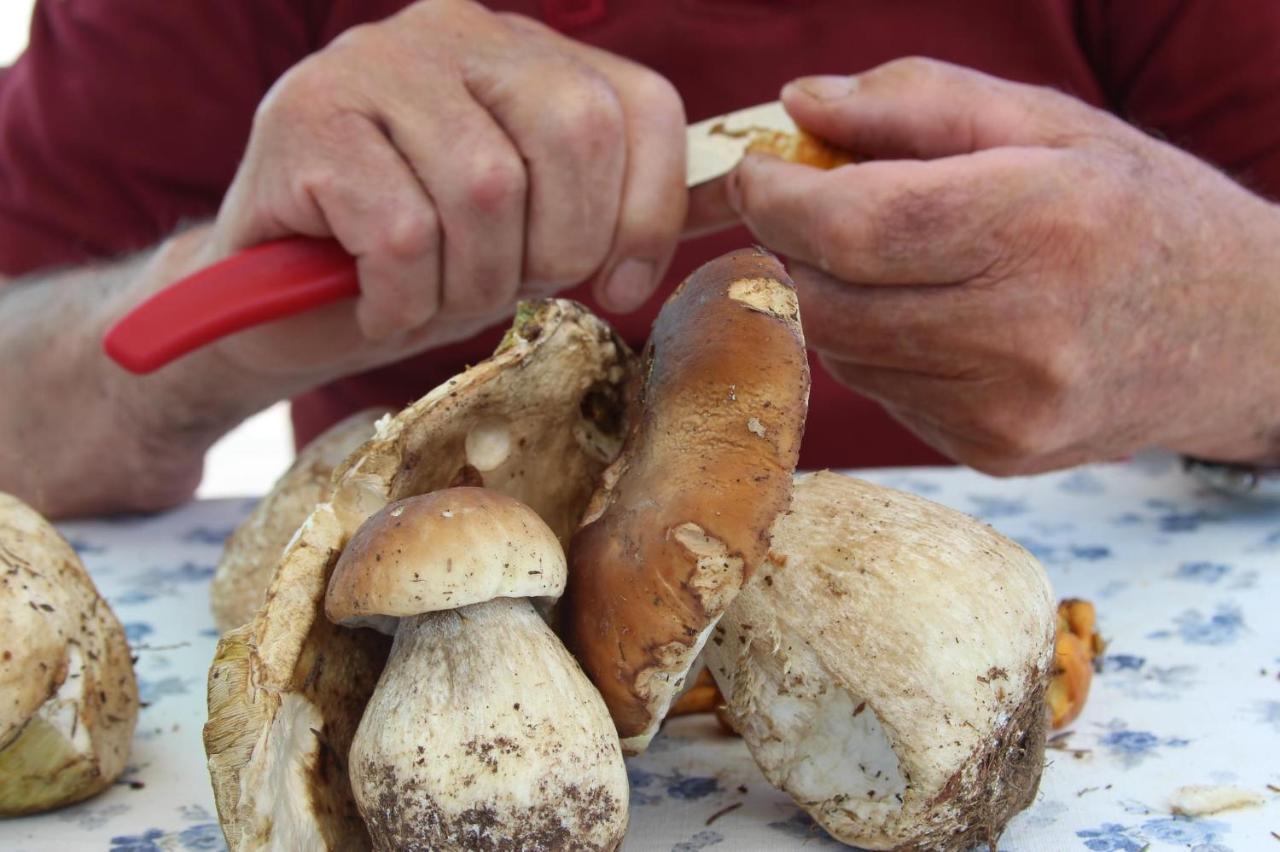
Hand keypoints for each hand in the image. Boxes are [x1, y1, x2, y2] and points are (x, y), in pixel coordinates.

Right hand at [200, 0, 684, 381]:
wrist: (275, 303)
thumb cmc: (422, 267)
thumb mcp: (535, 230)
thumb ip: (615, 203)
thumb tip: (740, 201)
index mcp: (526, 52)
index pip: (640, 104)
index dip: (650, 211)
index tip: (616, 285)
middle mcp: (454, 32)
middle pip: (571, 133)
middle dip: (557, 249)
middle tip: (509, 291)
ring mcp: (371, 65)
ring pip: (484, 189)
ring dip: (470, 284)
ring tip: (432, 297)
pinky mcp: (302, 120)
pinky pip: (402, 231)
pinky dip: (404, 298)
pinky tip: (379, 304)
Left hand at [728, 57, 1279, 473]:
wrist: (1234, 332)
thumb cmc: (1135, 209)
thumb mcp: (1046, 121)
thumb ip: (913, 102)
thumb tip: (795, 106)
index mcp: (1041, 225)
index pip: (855, 226)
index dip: (777, 198)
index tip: (757, 170)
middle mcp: (1023, 334)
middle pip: (828, 300)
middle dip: (788, 247)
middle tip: (802, 207)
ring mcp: (1005, 409)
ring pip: (841, 352)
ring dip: (830, 297)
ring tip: (883, 257)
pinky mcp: (992, 452)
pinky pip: (880, 392)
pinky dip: (874, 345)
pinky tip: (929, 315)